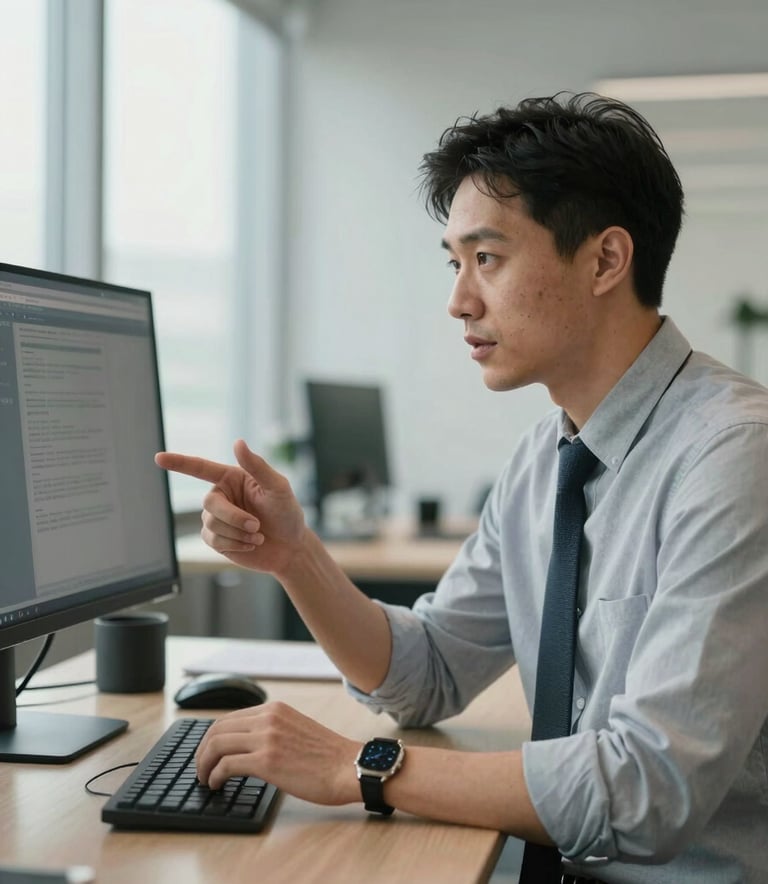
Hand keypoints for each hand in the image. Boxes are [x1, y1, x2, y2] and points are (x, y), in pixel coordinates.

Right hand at [155, 439, 306, 576]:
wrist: (290, 547)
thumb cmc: (287, 513)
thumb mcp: (278, 487)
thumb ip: (258, 466)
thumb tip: (237, 442)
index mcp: (231, 478)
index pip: (200, 468)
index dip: (179, 463)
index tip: (158, 458)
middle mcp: (220, 496)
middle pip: (209, 504)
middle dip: (234, 517)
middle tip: (257, 525)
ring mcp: (216, 519)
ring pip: (211, 525)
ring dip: (238, 533)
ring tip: (258, 535)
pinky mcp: (217, 540)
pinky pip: (214, 541)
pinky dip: (236, 544)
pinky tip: (251, 544)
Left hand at [195, 701, 360, 803]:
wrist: (349, 768)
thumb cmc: (328, 757)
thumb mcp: (296, 729)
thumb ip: (273, 730)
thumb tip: (247, 746)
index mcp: (275, 709)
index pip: (229, 718)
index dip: (212, 737)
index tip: (208, 753)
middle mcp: (268, 718)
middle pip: (217, 729)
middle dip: (202, 751)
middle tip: (201, 769)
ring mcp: (266, 738)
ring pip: (217, 745)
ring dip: (204, 764)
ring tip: (206, 779)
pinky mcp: (266, 761)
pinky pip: (226, 765)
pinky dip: (215, 776)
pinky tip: (218, 784)